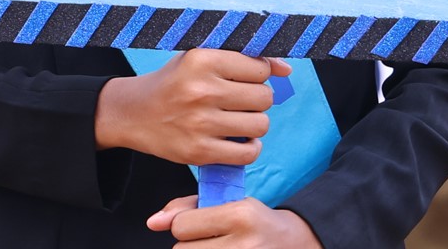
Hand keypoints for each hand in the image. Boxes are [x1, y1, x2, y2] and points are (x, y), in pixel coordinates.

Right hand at [94, 50, 290, 166]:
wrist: (132, 113)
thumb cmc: (174, 82)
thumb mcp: (200, 58)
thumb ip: (244, 59)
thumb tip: (287, 69)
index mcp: (202, 60)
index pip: (259, 68)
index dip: (258, 75)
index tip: (244, 80)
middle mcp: (202, 90)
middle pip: (264, 98)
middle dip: (258, 100)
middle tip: (240, 101)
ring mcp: (200, 123)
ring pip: (260, 125)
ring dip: (255, 124)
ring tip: (238, 120)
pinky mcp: (199, 152)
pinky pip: (248, 153)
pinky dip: (249, 148)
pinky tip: (237, 140)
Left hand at [148, 196, 322, 246]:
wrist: (294, 244)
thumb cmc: (255, 222)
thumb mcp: (229, 203)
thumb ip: (187, 207)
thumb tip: (153, 222)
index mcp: (240, 215)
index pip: (182, 226)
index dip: (186, 224)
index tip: (201, 224)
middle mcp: (243, 244)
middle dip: (191, 244)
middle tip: (212, 239)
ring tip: (218, 248)